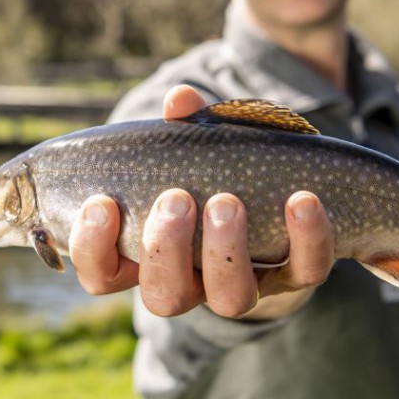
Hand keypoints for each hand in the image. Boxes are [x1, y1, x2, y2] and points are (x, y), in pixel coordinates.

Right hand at [68, 85, 335, 319]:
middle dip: (164, 249)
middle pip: (163, 297)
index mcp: (147, 258)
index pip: (101, 276)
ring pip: (229, 298)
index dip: (92, 249)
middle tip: (175, 199)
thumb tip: (181, 100)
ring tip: (227, 201)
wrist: (282, 217)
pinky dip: (307, 235)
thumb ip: (182, 130)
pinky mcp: (296, 277)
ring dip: (225, 249)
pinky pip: (304, 269)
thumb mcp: (192, 155)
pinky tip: (302, 199)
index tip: (102, 203)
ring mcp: (243, 285)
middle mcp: (191, 283)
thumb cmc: (215, 182)